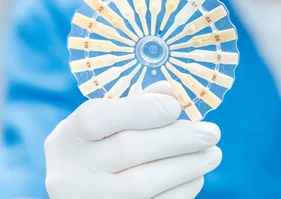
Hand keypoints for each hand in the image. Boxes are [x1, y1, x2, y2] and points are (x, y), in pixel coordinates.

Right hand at [45, 83, 221, 198]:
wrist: (76, 198)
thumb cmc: (96, 151)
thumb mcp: (104, 125)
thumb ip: (136, 104)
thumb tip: (172, 92)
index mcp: (67, 138)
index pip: (99, 118)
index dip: (142, 109)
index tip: (177, 107)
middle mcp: (70, 173)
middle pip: (129, 150)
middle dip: (179, 139)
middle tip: (212, 132)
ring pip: (143, 183)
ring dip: (188, 166)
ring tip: (213, 154)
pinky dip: (182, 190)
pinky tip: (196, 176)